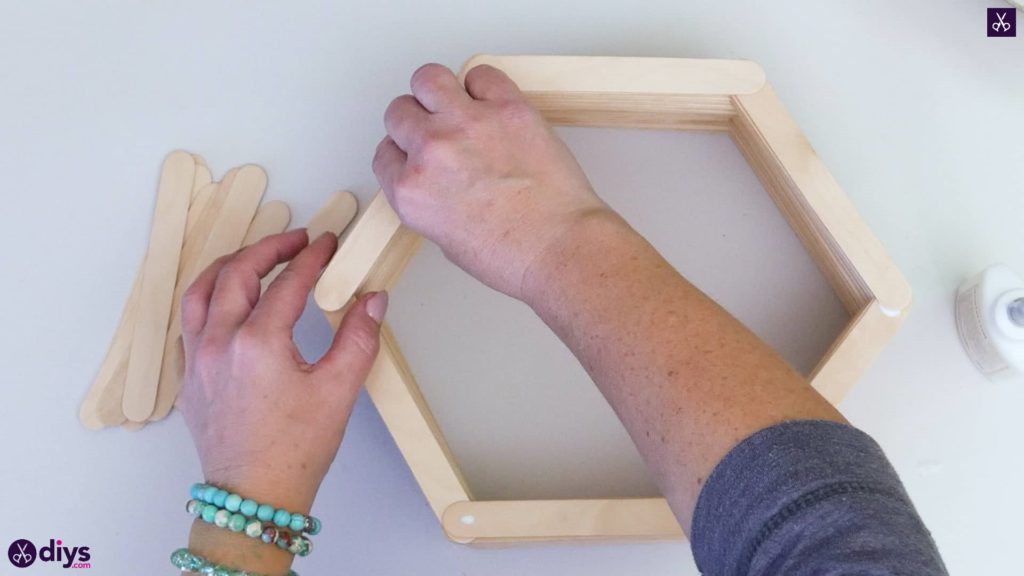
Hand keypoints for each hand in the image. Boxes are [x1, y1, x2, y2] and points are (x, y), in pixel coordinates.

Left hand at [178, 229, 388, 511]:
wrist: (255, 496)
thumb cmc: (294, 452)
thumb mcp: (339, 391)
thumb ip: (359, 338)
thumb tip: (372, 300)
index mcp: (258, 344)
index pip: (288, 283)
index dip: (312, 257)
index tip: (327, 244)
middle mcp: (219, 344)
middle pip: (237, 273)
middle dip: (268, 249)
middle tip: (296, 241)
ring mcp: (197, 360)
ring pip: (201, 292)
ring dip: (229, 266)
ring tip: (255, 258)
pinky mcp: (189, 378)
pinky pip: (189, 322)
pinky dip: (208, 299)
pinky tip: (226, 302)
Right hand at [372, 63, 610, 299]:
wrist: (560, 246)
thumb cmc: (513, 255)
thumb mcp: (447, 239)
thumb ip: (430, 200)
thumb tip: (439, 177)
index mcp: (410, 191)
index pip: (385, 153)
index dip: (403, 152)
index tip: (417, 154)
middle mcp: (430, 152)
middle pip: (399, 112)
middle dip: (416, 122)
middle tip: (440, 132)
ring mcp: (467, 124)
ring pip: (428, 79)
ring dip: (437, 90)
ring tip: (457, 105)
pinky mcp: (507, 107)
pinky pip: (481, 74)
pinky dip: (484, 86)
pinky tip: (493, 104)